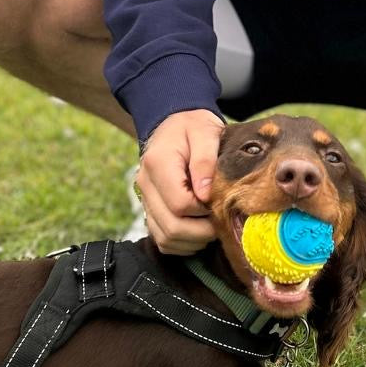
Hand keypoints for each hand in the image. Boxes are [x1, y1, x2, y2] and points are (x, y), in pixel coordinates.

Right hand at [137, 109, 224, 253]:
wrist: (173, 123)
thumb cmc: (193, 126)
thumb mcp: (205, 132)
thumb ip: (205, 161)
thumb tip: (205, 195)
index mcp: (158, 164)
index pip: (180, 204)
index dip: (204, 210)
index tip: (220, 203)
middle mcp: (145, 184)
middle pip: (171, 227)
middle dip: (202, 232)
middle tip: (221, 222)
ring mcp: (145, 199)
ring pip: (165, 238)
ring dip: (193, 240)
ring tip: (211, 226)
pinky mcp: (149, 209)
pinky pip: (161, 239)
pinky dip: (182, 243)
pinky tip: (198, 231)